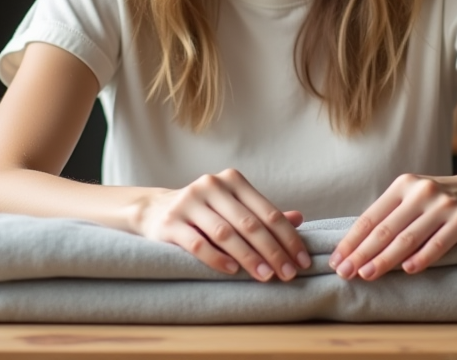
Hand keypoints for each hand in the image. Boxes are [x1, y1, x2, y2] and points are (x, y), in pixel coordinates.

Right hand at [133, 168, 309, 281]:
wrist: (154, 210)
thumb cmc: (204, 212)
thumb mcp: (233, 208)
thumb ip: (262, 214)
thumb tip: (299, 219)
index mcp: (232, 180)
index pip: (267, 212)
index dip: (288, 238)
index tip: (302, 262)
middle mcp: (211, 186)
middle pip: (249, 223)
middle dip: (273, 251)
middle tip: (288, 274)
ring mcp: (188, 202)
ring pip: (225, 233)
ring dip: (249, 257)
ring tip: (265, 276)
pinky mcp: (170, 222)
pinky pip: (197, 243)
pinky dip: (216, 258)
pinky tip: (232, 271)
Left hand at [329, 168, 456, 280]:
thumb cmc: (441, 199)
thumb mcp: (414, 196)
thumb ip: (391, 214)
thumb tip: (356, 244)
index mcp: (403, 185)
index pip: (370, 217)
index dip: (351, 240)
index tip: (336, 260)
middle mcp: (421, 192)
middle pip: (385, 229)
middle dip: (362, 253)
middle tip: (344, 273)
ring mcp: (443, 206)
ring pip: (408, 237)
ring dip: (385, 259)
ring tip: (367, 275)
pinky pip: (439, 243)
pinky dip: (423, 257)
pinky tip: (408, 270)